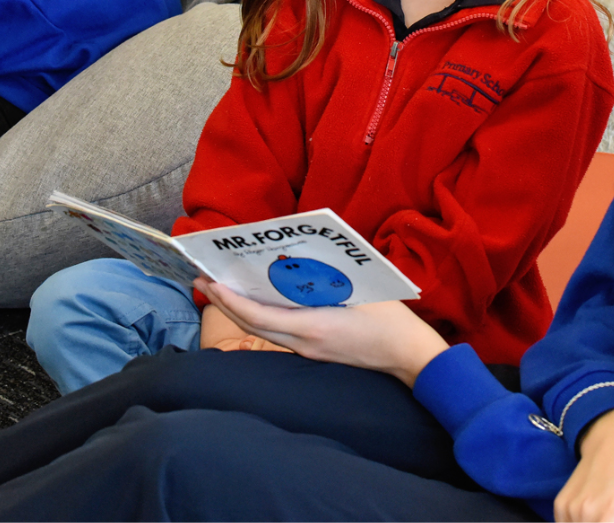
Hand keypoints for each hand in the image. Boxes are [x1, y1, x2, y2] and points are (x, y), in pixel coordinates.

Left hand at [195, 279, 448, 386]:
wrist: (410, 356)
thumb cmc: (391, 321)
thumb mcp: (361, 289)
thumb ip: (329, 274)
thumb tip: (302, 256)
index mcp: (313, 328)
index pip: (259, 316)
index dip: (232, 300)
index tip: (211, 282)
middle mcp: (304, 343)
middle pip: (253, 325)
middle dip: (225, 303)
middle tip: (203, 280)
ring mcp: (309, 351)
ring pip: (264, 331)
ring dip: (241, 310)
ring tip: (224, 289)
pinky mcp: (317, 351)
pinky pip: (280, 333)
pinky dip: (262, 316)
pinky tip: (260, 302)